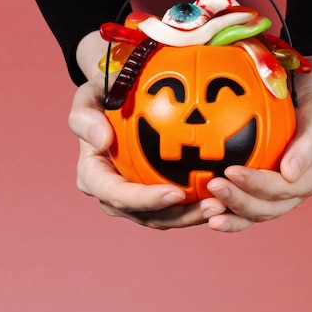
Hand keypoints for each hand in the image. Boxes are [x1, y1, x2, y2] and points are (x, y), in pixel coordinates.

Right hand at [68, 31, 224, 227]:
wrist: (119, 96)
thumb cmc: (105, 93)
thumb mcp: (89, 95)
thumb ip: (85, 116)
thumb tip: (100, 141)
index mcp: (93, 177)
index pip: (117, 196)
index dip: (146, 200)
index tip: (175, 193)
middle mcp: (113, 194)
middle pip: (147, 216)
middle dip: (180, 216)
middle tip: (214, 205)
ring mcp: (135, 198)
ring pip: (166, 217)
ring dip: (195, 216)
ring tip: (225, 205)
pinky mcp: (156, 194)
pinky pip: (178, 206)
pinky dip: (199, 203)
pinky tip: (226, 191)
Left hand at [203, 56, 311, 231]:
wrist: (305, 91)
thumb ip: (308, 143)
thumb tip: (290, 174)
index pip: (284, 188)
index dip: (257, 184)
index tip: (231, 170)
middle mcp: (297, 191)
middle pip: (267, 207)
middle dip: (239, 202)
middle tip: (213, 186)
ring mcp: (278, 195)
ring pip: (254, 214)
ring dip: (230, 214)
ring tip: (206, 211)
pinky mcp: (261, 193)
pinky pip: (242, 207)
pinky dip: (225, 211)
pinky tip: (204, 208)